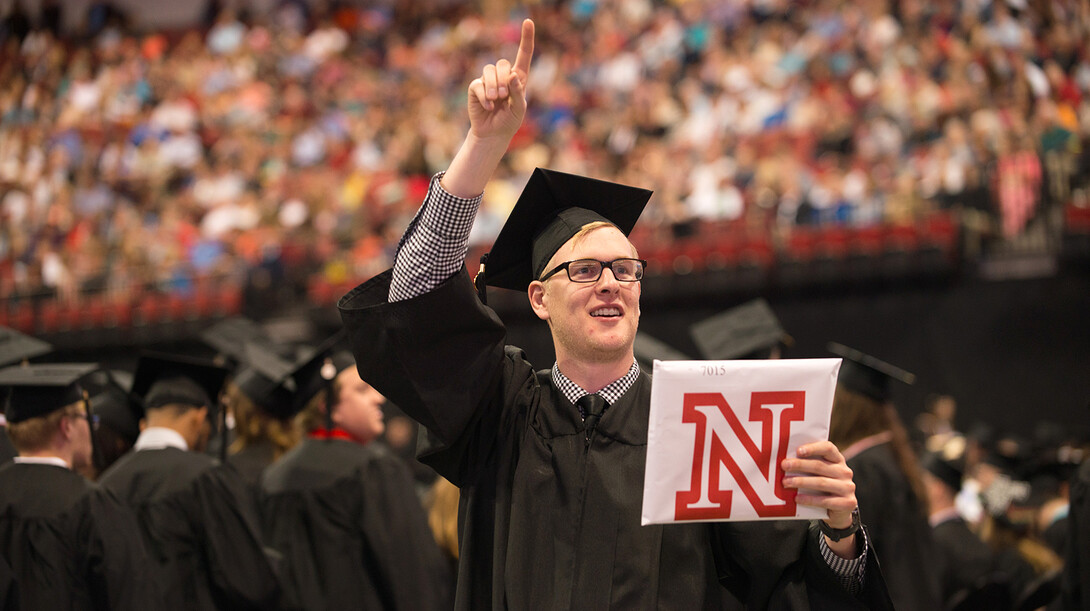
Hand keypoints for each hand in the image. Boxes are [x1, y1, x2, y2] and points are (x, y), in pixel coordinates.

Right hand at [467, 18, 533, 141]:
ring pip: (489, 70)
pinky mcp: (476, 87)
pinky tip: (488, 107)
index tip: (528, 22)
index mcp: (519, 78)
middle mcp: (503, 75)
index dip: (526, 38)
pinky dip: (484, 97)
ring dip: (493, 87)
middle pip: (503, 63)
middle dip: (504, 80)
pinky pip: (478, 84)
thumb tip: (513, 75)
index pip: (524, 54)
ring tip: (496, 100)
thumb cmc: (509, 120)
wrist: (493, 134)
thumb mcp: (519, 109)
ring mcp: (488, 80)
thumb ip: (518, 93)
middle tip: (504, 96)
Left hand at [781, 440, 856, 528]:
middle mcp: (845, 472)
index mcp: (838, 460)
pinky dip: (809, 499)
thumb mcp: (818, 474)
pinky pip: (824, 500)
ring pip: (821, 482)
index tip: (798, 451)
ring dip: (801, 482)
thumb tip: (785, 461)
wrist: (838, 511)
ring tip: (786, 483)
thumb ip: (808, 466)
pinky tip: (797, 498)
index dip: (813, 448)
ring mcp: (847, 487)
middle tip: (784, 466)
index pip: (828, 448)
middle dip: (800, 465)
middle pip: (820, 465)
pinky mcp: (847, 503)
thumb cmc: (822, 488)